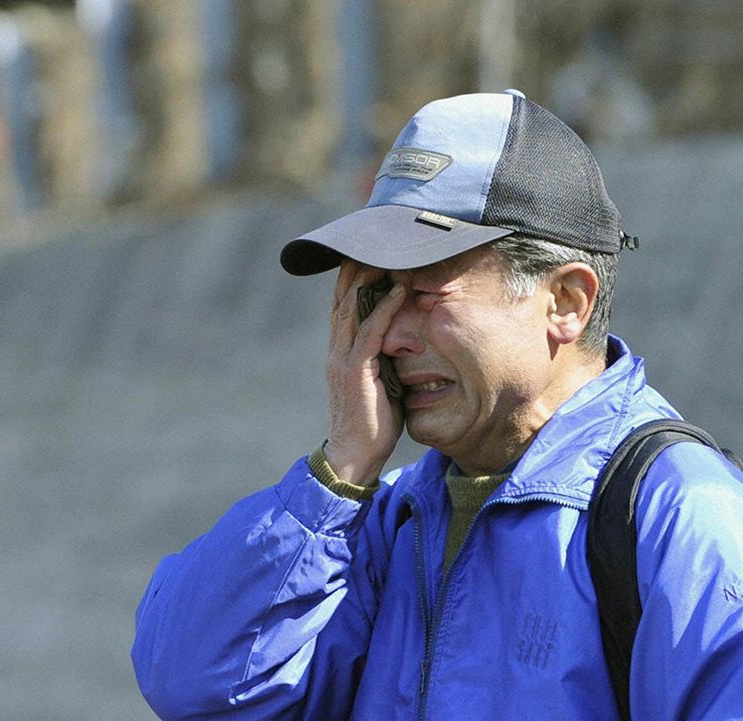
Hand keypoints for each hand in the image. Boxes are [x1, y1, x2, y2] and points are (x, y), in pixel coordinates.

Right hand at [325, 261, 405, 486]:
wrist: (354, 457)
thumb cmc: (371, 425)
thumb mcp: (379, 384)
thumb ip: (385, 360)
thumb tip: (405, 343)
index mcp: (341, 353)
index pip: (344, 307)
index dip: (354, 279)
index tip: (372, 255)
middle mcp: (337, 350)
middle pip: (343, 298)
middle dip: (357, 268)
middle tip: (376, 241)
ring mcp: (343, 359)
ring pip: (352, 307)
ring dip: (370, 279)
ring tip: (387, 255)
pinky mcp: (354, 370)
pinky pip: (370, 331)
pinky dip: (384, 308)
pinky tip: (398, 291)